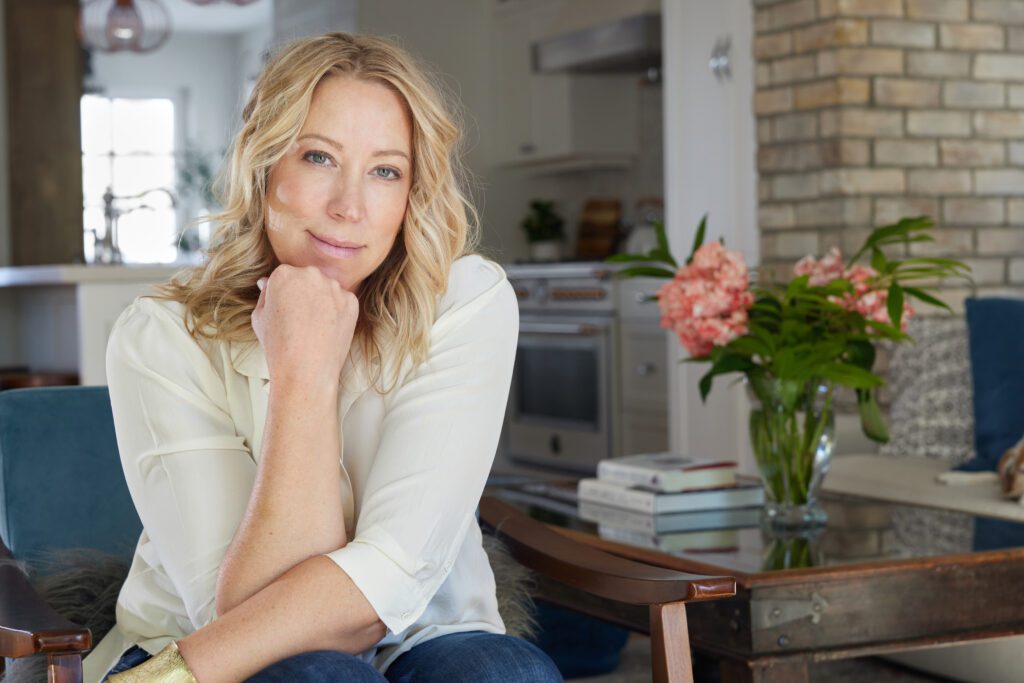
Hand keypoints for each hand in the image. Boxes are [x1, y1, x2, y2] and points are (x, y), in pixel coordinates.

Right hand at [251, 265, 358, 389]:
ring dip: (322, 302)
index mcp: (284, 274)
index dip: (284, 295)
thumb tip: (267, 283)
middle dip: (304, 294)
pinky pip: (343, 302)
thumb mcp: (259, 317)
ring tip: (314, 327)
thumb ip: (265, 295)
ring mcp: (333, 287)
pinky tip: (328, 330)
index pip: (285, 276)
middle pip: (307, 278)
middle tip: (300, 320)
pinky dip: (337, 313)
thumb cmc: (278, 346)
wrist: (305, 370)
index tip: (285, 311)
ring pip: (326, 289)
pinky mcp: (351, 301)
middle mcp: (310, 274)